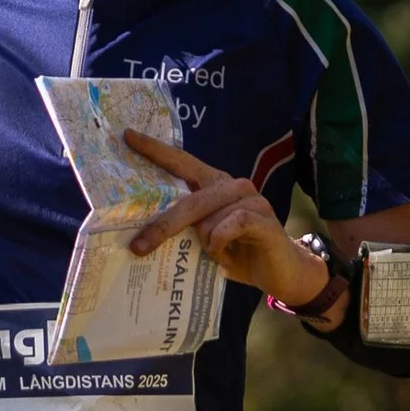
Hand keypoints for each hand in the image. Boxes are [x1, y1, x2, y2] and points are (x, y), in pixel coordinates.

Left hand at [123, 130, 331, 305]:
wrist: (282, 273)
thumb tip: (141, 234)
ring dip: (204, 242)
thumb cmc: (239, 254)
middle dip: (162, 225)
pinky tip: (224, 253)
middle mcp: (233, 185)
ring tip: (214, 255)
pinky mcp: (263, 217)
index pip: (182, 162)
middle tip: (139, 247)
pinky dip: (220, 242)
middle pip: (189, 199)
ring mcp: (251, 199)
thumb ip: (185, 228)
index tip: (128, 136)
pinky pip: (230, 225)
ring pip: (207, 218)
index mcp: (215, 185)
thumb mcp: (205, 240)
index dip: (155, 149)